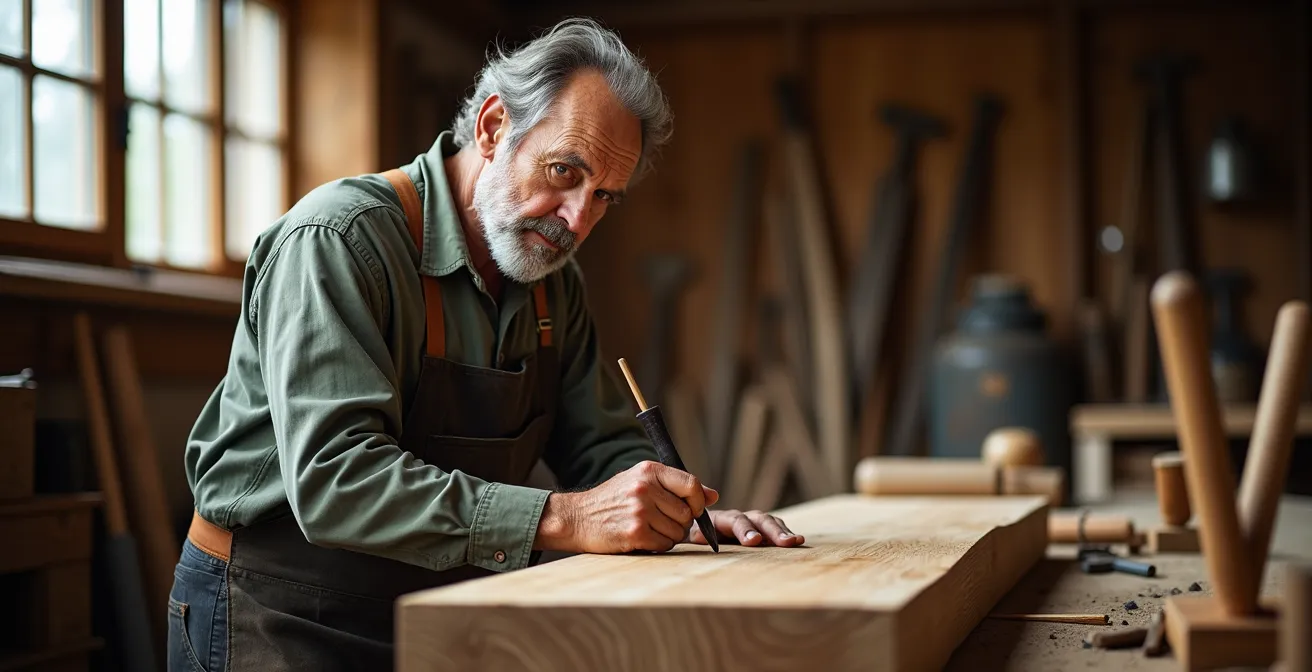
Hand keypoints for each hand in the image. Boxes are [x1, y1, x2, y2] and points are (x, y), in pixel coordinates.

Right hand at [535, 461, 718, 553]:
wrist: (576, 517)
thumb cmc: (612, 499)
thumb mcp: (641, 481)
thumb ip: (676, 486)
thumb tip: (713, 495)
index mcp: (649, 470)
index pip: (692, 484)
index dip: (698, 501)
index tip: (692, 509)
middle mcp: (645, 488)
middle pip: (687, 513)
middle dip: (681, 522)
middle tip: (663, 522)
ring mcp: (640, 511)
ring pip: (678, 531)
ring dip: (669, 535)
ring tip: (650, 529)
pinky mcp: (634, 533)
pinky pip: (664, 544)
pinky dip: (658, 545)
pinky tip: (643, 538)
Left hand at [690, 509, 804, 546]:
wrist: (698, 537)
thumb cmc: (695, 540)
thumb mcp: (692, 538)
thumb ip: (697, 537)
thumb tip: (700, 537)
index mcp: (721, 519)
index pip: (736, 520)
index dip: (746, 529)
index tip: (755, 541)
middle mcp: (740, 518)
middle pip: (758, 519)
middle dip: (772, 530)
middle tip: (785, 542)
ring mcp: (752, 524)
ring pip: (770, 522)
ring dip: (783, 532)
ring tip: (796, 541)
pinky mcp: (760, 532)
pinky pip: (775, 529)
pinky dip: (786, 534)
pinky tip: (798, 541)